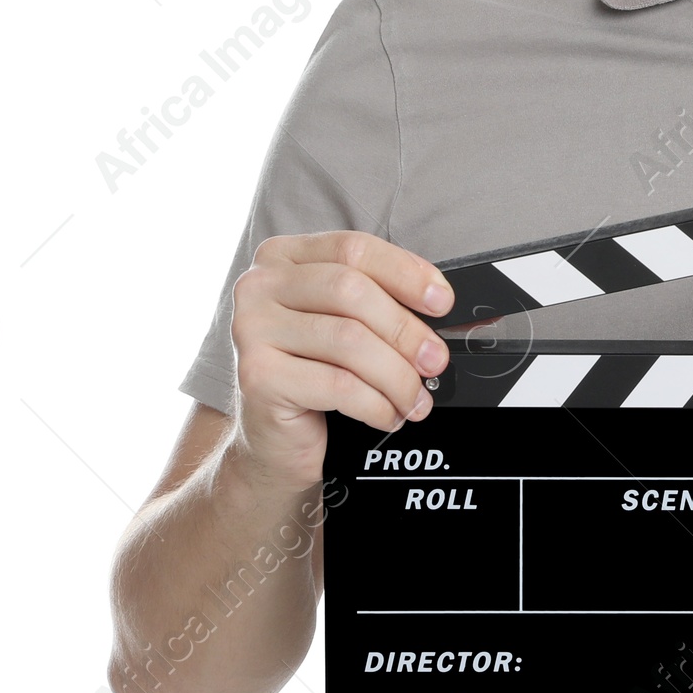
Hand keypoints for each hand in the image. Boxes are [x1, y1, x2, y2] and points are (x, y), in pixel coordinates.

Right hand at [230, 230, 454, 486]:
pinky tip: (388, 415)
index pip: (354, 249)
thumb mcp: (346, 325)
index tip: (441, 301)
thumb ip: (381, 303)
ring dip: (396, 375)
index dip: (406, 272)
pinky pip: (338, 384)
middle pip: (352, 291)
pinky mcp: (257, 375)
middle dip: (406, 330)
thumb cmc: (313, 375)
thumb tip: (439, 304)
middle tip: (435, 360)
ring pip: (349, 340)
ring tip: (415, 398)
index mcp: (284, 257)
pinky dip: (376, 403)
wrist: (272, 442)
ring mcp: (251, 329)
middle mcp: (260, 285)